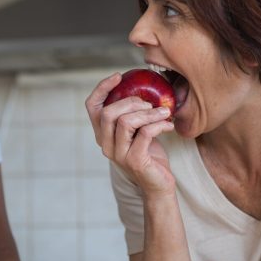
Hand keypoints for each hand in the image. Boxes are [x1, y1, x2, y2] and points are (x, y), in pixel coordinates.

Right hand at [85, 72, 175, 194]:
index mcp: (102, 134)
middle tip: (149, 103)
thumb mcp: (137, 130)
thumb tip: (144, 87)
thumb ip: (133, 114)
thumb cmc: (149, 154)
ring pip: (126, 122)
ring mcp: (118, 154)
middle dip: (131, 101)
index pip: (92, 107)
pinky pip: (145, 133)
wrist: (158, 184)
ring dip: (148, 113)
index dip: (102, 88)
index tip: (119, 76)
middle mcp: (105, 144)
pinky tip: (169, 125)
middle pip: (108, 113)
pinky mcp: (134, 160)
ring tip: (164, 112)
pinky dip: (159, 124)